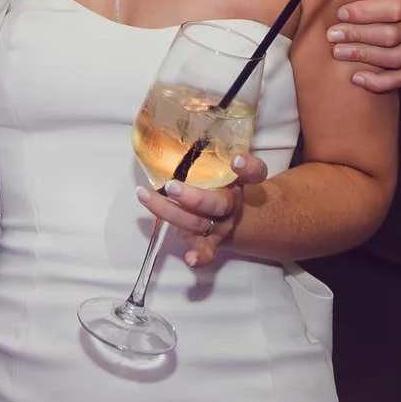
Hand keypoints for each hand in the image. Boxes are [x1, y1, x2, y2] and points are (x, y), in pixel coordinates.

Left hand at [139, 154, 266, 268]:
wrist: (236, 216)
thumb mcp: (225, 167)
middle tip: (172, 187)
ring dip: (171, 213)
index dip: (247, 167)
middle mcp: (231, 205)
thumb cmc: (224, 185)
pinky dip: (200, 255)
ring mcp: (219, 225)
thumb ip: (219, 153)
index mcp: (239, 182)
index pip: (254, 173)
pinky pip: (207, 249)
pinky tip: (191, 259)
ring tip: (146, 197)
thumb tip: (213, 141)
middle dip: (195, 198)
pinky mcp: (209, 241)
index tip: (235, 160)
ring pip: (198, 223)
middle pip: (218, 204)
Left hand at [327, 0, 400, 91]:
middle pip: (393, 35)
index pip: (398, 7)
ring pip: (395, 58)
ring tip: (337, 52)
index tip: (341, 11)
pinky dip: (379, 82)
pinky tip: (356, 78)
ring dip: (364, 57)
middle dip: (359, 35)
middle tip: (331, 35)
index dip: (369, 11)